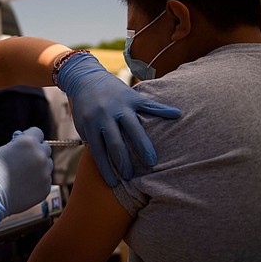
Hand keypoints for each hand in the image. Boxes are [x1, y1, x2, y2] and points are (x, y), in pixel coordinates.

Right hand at [0, 127, 52, 225]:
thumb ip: (19, 144)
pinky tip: (24, 185)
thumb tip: (27, 141)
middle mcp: (40, 156)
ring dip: (38, 167)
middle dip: (36, 151)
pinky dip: (37, 181)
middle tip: (24, 160)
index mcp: (29, 143)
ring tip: (22, 175)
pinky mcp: (45, 188)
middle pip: (45, 148)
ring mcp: (45, 173)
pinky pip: (45, 180)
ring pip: (47, 165)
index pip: (38, 132)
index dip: (30, 137)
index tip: (24, 144)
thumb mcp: (3, 149)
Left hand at [57, 52, 180, 186]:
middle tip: (132, 177)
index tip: (115, 183)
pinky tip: (177, 114)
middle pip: (116, 143)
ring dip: (143, 146)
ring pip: (133, 128)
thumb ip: (93, 140)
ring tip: (152, 162)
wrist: (86, 78)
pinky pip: (149, 104)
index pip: (99, 152)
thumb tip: (106, 163)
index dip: (106, 169)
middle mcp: (105, 115)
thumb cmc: (85, 107)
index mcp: (91, 124)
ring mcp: (120, 105)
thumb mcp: (83, 124)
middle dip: (124, 162)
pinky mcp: (131, 96)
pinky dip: (163, 109)